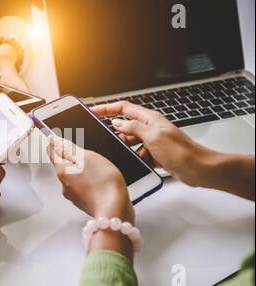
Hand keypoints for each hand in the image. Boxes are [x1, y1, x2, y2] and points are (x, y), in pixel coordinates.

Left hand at [48, 135, 134, 222]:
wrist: (114, 210)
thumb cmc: (103, 184)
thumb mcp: (87, 157)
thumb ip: (68, 148)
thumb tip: (53, 140)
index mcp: (62, 171)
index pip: (52, 152)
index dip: (55, 142)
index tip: (58, 137)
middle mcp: (65, 184)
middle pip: (63, 164)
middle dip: (71, 156)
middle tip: (83, 152)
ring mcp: (74, 194)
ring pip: (74, 176)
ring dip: (82, 170)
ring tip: (96, 168)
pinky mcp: (85, 201)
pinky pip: (84, 186)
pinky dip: (89, 181)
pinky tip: (100, 180)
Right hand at [91, 101, 216, 186]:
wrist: (200, 170)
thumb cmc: (183, 152)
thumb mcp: (154, 137)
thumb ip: (133, 128)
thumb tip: (116, 122)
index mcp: (149, 119)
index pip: (123, 108)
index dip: (106, 108)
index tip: (93, 111)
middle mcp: (150, 129)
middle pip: (124, 127)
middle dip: (115, 135)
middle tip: (106, 141)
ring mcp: (152, 142)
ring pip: (130, 144)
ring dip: (128, 151)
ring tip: (133, 156)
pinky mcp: (154, 155)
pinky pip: (137, 155)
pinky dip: (137, 160)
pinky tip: (141, 164)